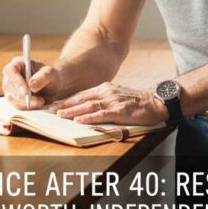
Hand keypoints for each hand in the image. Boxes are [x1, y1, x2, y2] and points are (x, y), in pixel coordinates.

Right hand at [2, 57, 61, 109]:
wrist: (54, 87)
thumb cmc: (51, 76)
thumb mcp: (51, 73)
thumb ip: (42, 77)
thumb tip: (31, 86)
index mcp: (18, 64)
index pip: (10, 71)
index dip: (16, 81)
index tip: (26, 92)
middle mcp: (11, 75)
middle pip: (8, 86)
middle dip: (22, 96)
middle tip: (38, 100)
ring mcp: (10, 88)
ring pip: (11, 98)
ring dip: (26, 103)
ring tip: (41, 101)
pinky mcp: (14, 99)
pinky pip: (16, 105)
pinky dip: (26, 107)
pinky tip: (37, 104)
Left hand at [49, 82, 167, 125]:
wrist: (156, 102)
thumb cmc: (136, 102)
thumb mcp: (117, 96)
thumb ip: (103, 99)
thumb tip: (88, 108)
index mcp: (105, 88)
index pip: (82, 94)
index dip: (68, 99)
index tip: (55, 104)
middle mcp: (107, 92)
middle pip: (82, 99)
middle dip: (65, 104)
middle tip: (51, 109)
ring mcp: (113, 101)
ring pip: (88, 106)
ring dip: (73, 111)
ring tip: (60, 115)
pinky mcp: (120, 111)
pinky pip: (101, 114)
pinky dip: (89, 117)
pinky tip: (79, 120)